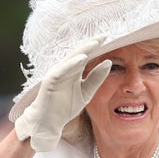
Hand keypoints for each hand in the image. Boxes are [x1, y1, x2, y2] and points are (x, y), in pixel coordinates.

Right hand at [14, 36, 110, 151]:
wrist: (49, 123)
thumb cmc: (65, 107)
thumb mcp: (86, 92)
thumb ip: (96, 78)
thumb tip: (109, 62)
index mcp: (74, 71)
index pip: (86, 56)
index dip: (96, 47)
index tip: (108, 37)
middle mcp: (65, 70)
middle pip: (79, 53)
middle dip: (91, 44)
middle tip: (104, 35)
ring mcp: (56, 74)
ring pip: (70, 59)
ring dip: (82, 50)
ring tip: (94, 43)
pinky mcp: (50, 81)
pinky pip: (61, 70)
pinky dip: (71, 64)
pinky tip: (81, 58)